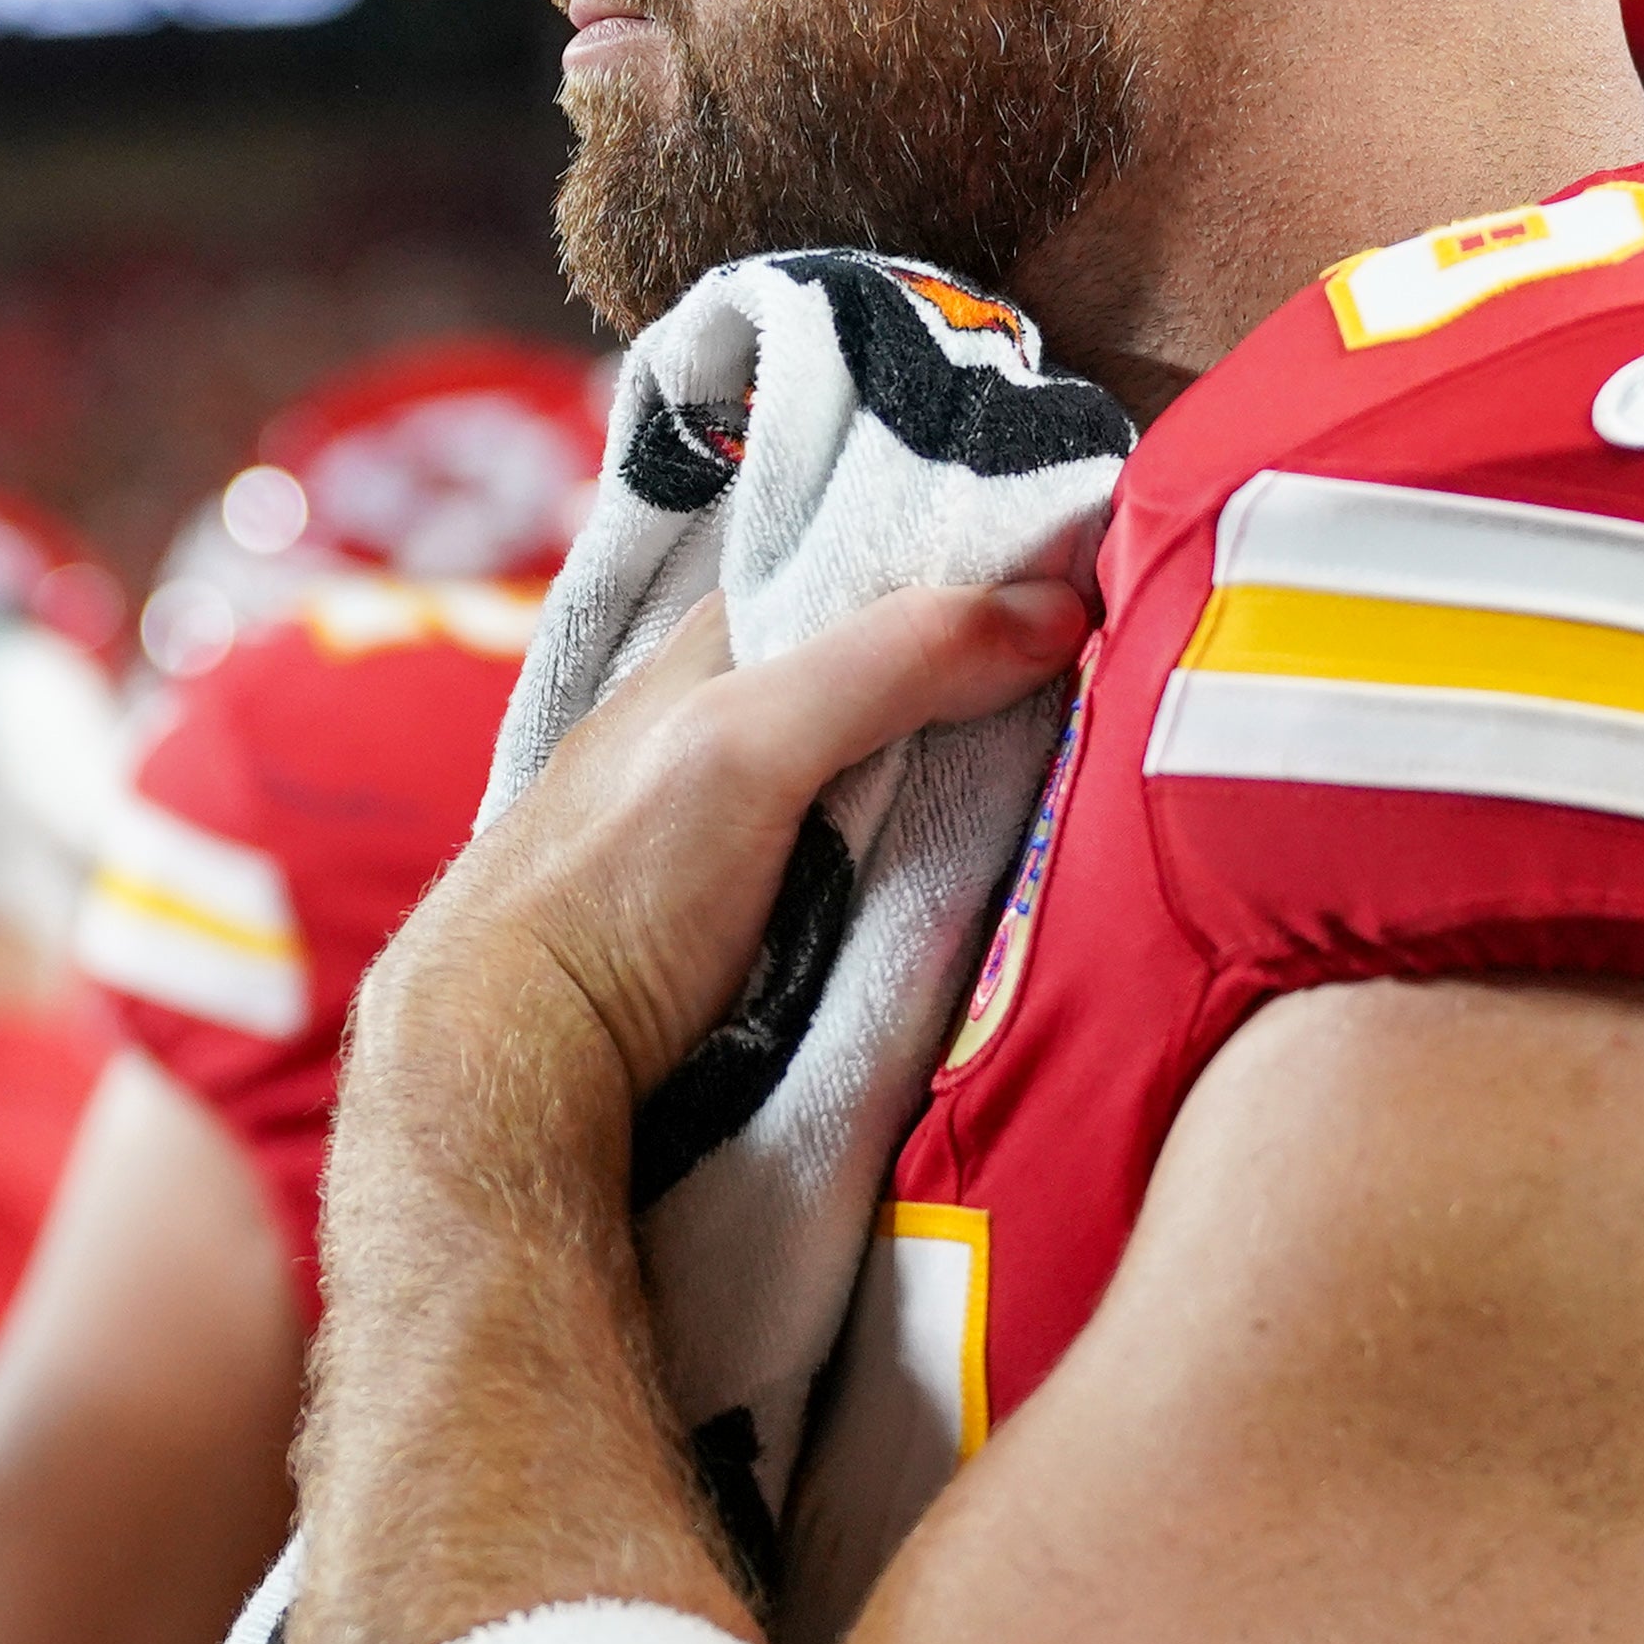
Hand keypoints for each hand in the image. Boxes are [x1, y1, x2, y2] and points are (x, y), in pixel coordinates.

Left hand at [377, 580, 1089, 1098]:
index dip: (997, 577)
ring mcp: (772, 824)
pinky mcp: (785, 918)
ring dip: (995, 786)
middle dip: (1011, 689)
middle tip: (1127, 707)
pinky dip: (957, 864)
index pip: (897, 575)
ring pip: (917, 776)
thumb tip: (1060, 610)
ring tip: (1106, 790)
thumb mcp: (750, 742)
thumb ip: (892, 660)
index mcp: (734, 642)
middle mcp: (756, 717)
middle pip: (919, 681)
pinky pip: (899, 866)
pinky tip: (1014, 877)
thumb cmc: (607, 882)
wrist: (516, 1068)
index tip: (1108, 596)